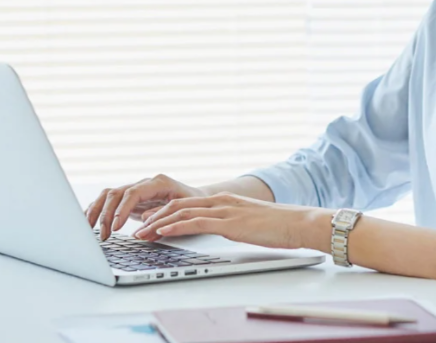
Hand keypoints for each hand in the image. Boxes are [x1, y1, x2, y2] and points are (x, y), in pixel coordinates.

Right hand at [84, 173, 207, 240]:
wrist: (196, 200)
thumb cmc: (193, 205)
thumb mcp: (183, 211)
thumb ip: (164, 216)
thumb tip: (144, 225)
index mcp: (157, 183)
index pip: (133, 193)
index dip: (122, 210)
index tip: (116, 227)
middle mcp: (142, 184)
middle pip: (115, 193)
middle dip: (106, 214)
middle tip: (104, 235)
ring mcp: (134, 190)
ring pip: (107, 195)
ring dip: (96, 212)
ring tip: (89, 231)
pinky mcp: (128, 200)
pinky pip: (107, 202)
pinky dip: (97, 211)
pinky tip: (89, 224)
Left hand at [133, 192, 332, 250]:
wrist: (299, 222)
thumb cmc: (279, 226)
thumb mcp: (249, 223)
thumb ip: (232, 224)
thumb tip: (223, 232)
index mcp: (224, 201)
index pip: (185, 204)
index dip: (163, 213)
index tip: (148, 223)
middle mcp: (220, 201)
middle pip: (177, 206)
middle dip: (153, 218)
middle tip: (137, 229)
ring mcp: (224, 210)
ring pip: (181, 213)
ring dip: (158, 224)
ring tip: (141, 234)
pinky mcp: (229, 223)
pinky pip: (196, 223)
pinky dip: (175, 227)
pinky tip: (162, 232)